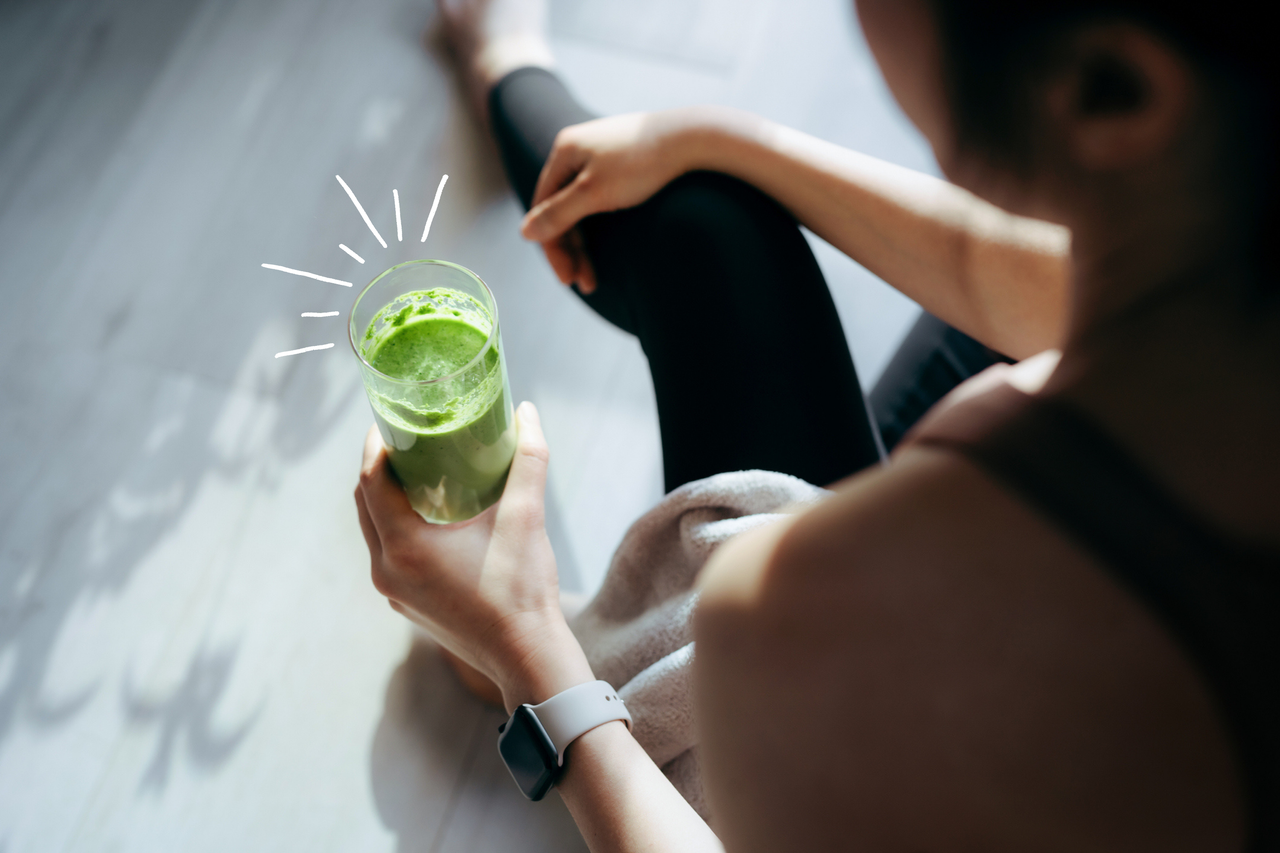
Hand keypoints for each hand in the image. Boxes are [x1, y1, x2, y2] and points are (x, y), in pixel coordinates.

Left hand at [354, 401, 592, 710]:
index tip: (391, 419)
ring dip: (385, 498)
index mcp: (406, 546)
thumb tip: (527, 412)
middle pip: (364, 503)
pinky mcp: (405, 605)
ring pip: (373, 530)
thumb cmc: (523, 589)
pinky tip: (427, 516)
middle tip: (404, 438)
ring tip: (414, 471)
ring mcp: (392, 592)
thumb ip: (528, 460)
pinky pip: (387, 554)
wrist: (526, 655)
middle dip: (379, 466)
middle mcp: (387, 570)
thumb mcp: (526, 517)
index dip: (376, 444)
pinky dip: (396, 527)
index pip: (370, 480)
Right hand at [520, 109, 707, 292]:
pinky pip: (598, 200)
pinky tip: (607, 247)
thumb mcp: (594, 192)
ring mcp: (600, 155)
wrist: (694, 138)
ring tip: (595, 277)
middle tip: (585, 283)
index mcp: (564, 151)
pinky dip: (600, 226)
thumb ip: (559, 214)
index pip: (543, 206)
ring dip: (585, 244)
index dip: (552, 245)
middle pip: (561, 209)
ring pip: (581, 207)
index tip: (567, 278)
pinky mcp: (621, 162)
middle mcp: (577, 150)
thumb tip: (524, 233)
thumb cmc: (642, 163)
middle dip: (571, 249)